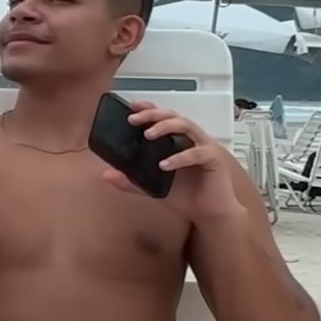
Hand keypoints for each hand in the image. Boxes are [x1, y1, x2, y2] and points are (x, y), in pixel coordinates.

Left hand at [104, 101, 242, 220]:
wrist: (208, 214)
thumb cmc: (186, 196)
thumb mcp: (152, 187)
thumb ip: (131, 180)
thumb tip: (107, 175)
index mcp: (177, 141)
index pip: (163, 118)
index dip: (149, 109)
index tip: (132, 106)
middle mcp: (191, 140)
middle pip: (173, 116)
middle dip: (153, 114)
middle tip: (134, 120)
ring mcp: (204, 147)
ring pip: (187, 126)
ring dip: (166, 127)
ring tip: (148, 135)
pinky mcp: (214, 159)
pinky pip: (198, 152)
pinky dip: (180, 157)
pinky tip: (165, 164)